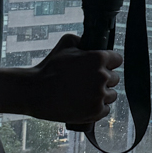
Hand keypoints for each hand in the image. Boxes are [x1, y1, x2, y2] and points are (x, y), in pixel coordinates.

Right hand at [0, 34, 122, 125]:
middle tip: (87, 81)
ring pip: (111, 95)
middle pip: (114, 78)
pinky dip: (97, 108)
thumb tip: (90, 43)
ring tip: (85, 94)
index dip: (108, 63)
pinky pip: (105, 109)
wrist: (34, 92)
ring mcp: (99, 95)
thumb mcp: (65, 44)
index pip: (117, 60)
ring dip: (102, 94)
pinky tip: (86, 104)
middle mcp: (102, 76)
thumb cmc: (48, 67)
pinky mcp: (95, 112)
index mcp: (98, 58)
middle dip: (103, 79)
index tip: (101, 67)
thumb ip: (82, 40)